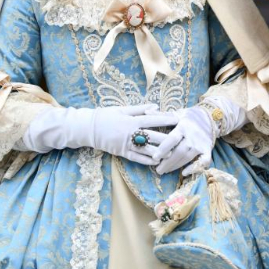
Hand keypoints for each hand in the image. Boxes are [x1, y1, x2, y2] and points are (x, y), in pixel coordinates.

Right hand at [23, 104, 175, 164]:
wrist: (87, 129)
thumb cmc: (106, 116)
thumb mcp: (122, 109)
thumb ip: (140, 109)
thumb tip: (156, 106)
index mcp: (131, 120)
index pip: (152, 120)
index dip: (166, 119)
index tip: (178, 119)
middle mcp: (130, 133)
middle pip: (153, 136)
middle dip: (167, 137)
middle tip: (181, 138)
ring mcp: (126, 144)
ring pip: (146, 150)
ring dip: (160, 152)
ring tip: (173, 153)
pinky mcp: (121, 153)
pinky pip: (136, 158)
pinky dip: (147, 161)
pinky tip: (157, 162)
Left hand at [152, 107, 214, 175]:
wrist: (211, 116)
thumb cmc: (190, 116)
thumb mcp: (177, 114)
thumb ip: (162, 115)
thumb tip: (146, 111)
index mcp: (183, 126)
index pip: (172, 139)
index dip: (163, 149)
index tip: (154, 157)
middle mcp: (193, 136)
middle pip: (179, 151)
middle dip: (167, 162)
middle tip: (157, 170)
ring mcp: (201, 143)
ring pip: (188, 158)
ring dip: (175, 166)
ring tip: (165, 170)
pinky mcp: (208, 149)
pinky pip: (203, 161)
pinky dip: (194, 168)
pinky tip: (184, 173)